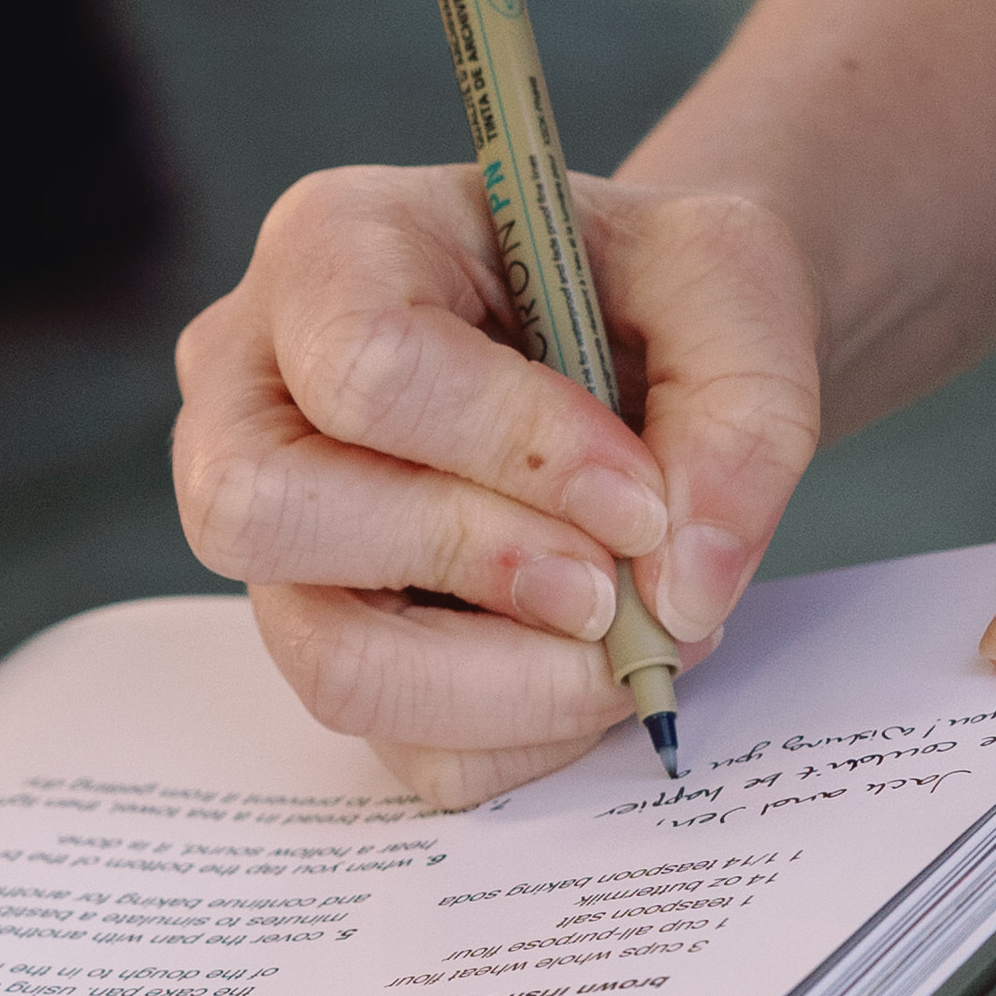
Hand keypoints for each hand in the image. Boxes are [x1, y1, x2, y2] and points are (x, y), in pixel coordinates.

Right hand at [171, 164, 823, 798]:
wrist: (658, 342)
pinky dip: (526, 735)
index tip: (640, 498)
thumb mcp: (734, 280)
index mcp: (329, 248)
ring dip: (511, 682)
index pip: (364, 366)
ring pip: (330, 661)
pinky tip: (595, 666)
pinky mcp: (333, 640)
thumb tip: (682, 590)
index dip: (511, 451)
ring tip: (630, 640)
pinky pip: (405, 747)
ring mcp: (277, 533)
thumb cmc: (658, 289)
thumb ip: (741, 411)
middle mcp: (254, 389)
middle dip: (470, 565)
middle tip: (613, 584)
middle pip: (263, 514)